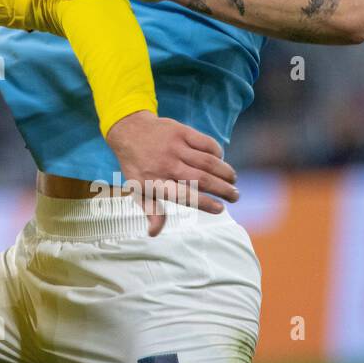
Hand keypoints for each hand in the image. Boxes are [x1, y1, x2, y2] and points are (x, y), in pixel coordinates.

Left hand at [104, 110, 238, 235]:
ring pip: (208, 161)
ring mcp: (174, 147)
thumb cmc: (136, 165)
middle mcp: (166, 165)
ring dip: (225, 172)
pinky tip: (221, 161)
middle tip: (235, 196)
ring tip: (233, 181)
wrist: (129, 129)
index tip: (220, 209)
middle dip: (223, 190)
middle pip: (202, 180)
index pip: (184, 196)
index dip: (205, 204)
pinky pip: (206, 143)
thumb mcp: (137, 189)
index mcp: (155, 182)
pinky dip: (218, 153)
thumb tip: (154, 233)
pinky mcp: (181, 131)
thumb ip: (151, 210)